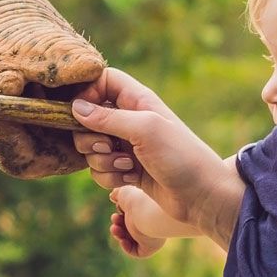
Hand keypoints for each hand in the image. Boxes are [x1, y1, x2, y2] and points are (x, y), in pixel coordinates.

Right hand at [69, 68, 221, 193]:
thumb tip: (75, 108)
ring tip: (128, 167)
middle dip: (90, 138)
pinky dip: (110, 176)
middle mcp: (129, 119)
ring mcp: (126, 145)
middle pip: (86, 118)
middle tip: (108, 147)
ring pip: (90, 148)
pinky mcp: (125, 168)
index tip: (80, 113)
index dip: (86, 94)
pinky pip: (99, 169)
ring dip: (102, 161)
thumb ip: (108, 117)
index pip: (101, 81)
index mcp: (137, 100)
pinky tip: (130, 179)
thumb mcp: (145, 130)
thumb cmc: (180, 156)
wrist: (201, 195)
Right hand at [111, 184, 190, 244]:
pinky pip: (138, 252)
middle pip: (130, 228)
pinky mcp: (150, 247)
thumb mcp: (125, 192)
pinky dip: (127, 247)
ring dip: (119, 235)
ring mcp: (150, 235)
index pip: (132, 216)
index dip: (121, 214)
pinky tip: (122, 240)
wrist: (148, 210)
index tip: (117, 210)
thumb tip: (113, 197)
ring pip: (132, 239)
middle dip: (118, 224)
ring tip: (115, 229)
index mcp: (146, 210)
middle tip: (115, 219)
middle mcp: (149, 223)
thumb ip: (118, 194)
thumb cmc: (138, 199)